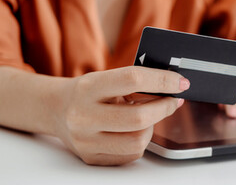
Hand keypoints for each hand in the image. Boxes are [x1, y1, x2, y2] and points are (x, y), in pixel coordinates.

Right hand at [53, 66, 189, 164]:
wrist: (55, 109)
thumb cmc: (87, 92)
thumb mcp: (104, 78)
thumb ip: (134, 82)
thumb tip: (173, 86)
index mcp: (88, 88)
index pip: (132, 79)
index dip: (163, 80)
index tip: (180, 82)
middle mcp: (83, 116)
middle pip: (139, 117)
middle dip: (164, 108)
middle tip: (172, 100)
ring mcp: (86, 141)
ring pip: (138, 140)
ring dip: (153, 127)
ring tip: (149, 116)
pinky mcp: (92, 157)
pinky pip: (132, 154)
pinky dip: (141, 140)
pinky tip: (135, 130)